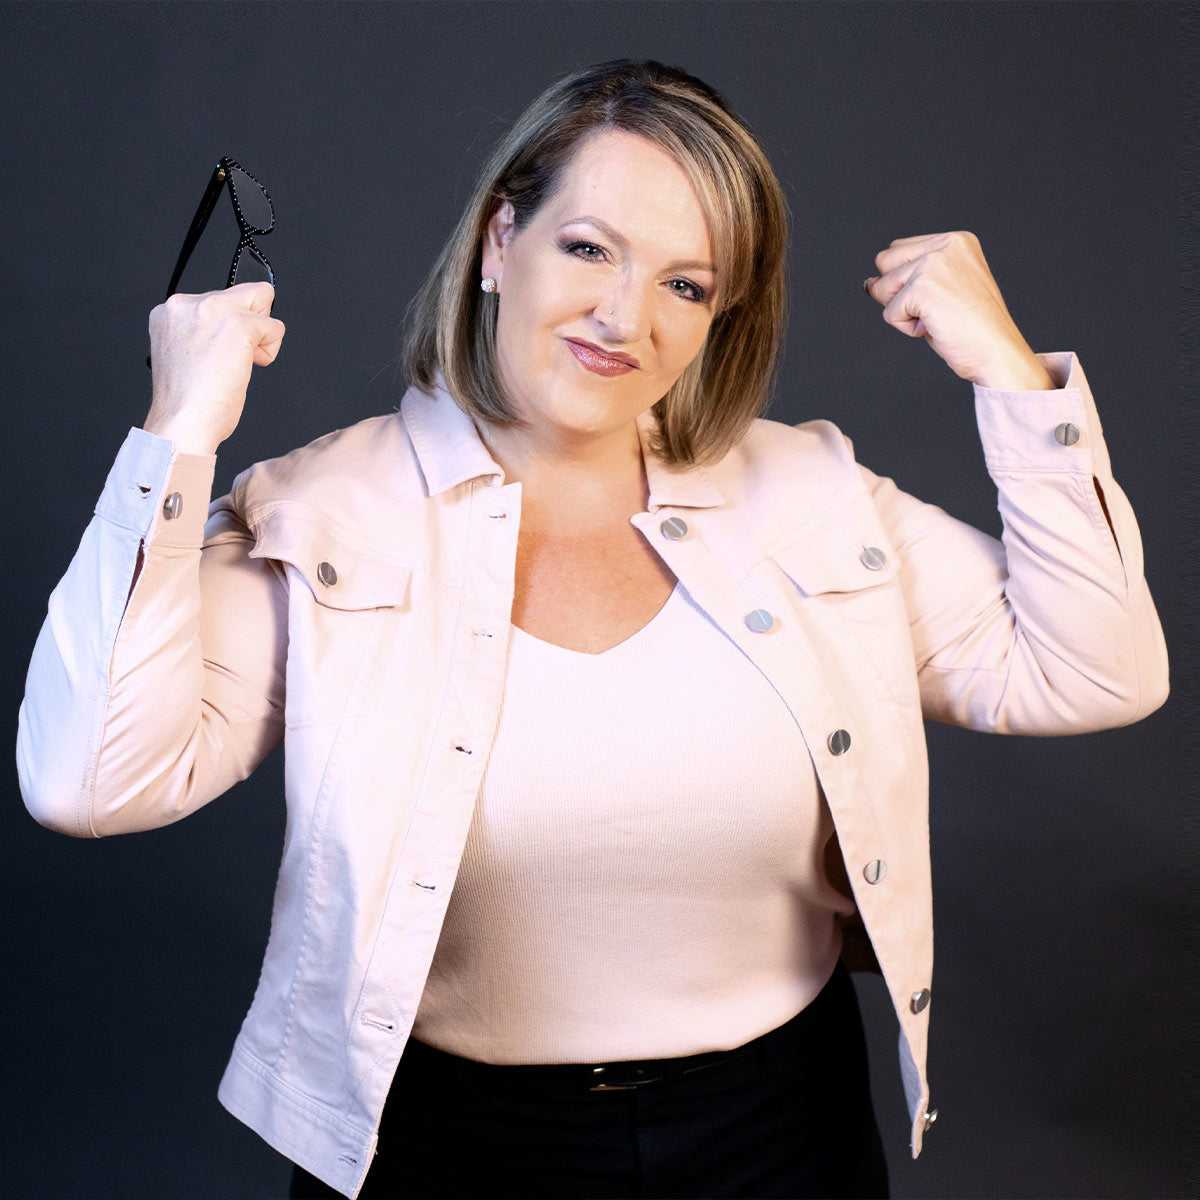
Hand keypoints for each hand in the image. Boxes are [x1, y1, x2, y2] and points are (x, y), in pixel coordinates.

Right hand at [144, 281, 285, 454]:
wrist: (184, 421)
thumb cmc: (187, 402)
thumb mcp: (186, 355)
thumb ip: (203, 333)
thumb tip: (229, 331)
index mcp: (170, 312)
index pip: (217, 299)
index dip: (227, 327)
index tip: (219, 352)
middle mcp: (187, 304)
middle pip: (244, 292)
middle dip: (250, 322)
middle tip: (235, 355)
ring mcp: (213, 309)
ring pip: (263, 300)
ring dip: (260, 335)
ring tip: (238, 363)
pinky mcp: (238, 323)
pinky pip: (276, 327)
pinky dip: (270, 350)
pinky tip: (249, 367)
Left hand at [863, 232, 1053, 388]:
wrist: (997, 352)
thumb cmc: (971, 329)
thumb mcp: (942, 291)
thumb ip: (910, 277)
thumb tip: (869, 284)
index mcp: (956, 240)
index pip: (899, 250)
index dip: (905, 282)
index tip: (940, 299)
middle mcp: (946, 245)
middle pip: (884, 262)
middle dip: (898, 292)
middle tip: (935, 309)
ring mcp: (934, 263)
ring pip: (883, 287)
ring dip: (903, 311)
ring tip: (938, 318)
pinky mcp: (922, 287)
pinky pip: (889, 313)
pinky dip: (907, 328)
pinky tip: (936, 327)